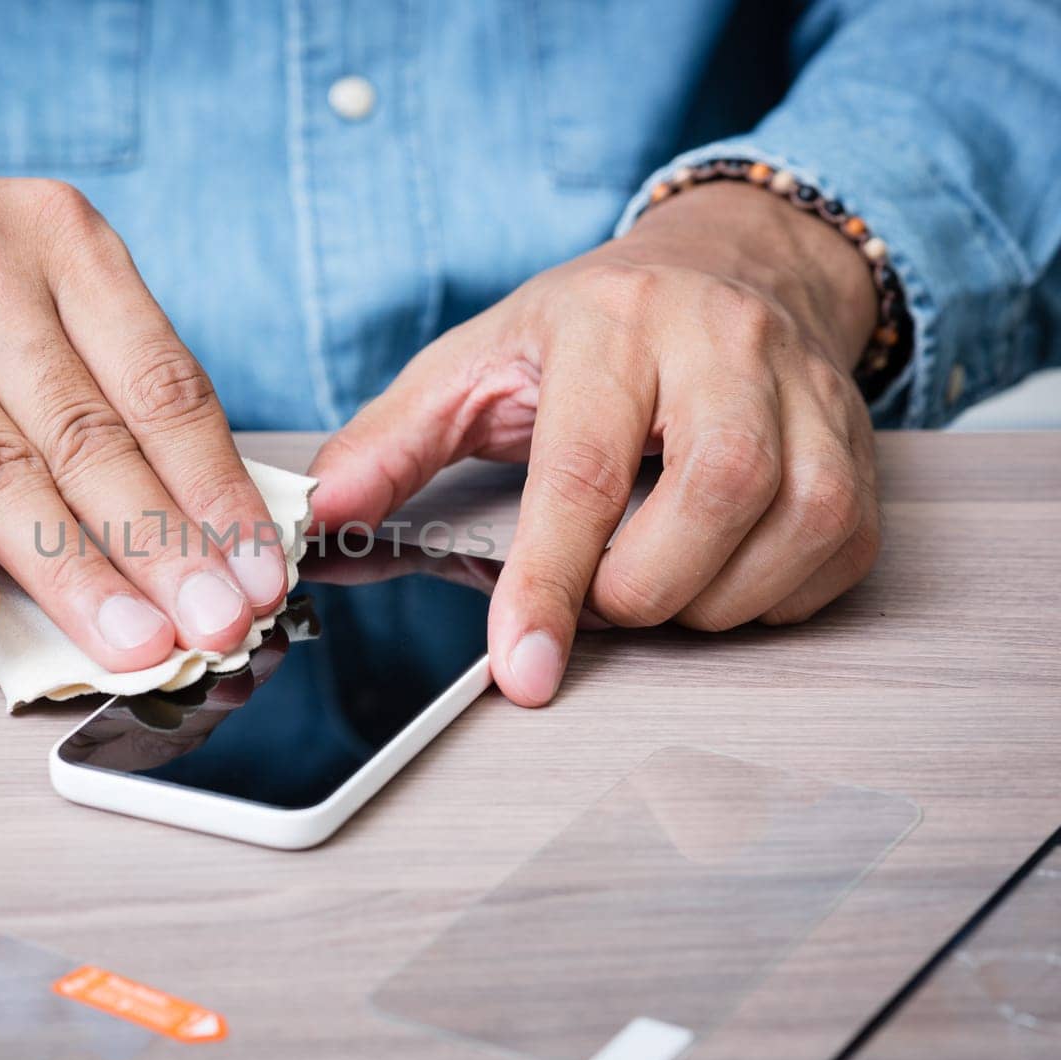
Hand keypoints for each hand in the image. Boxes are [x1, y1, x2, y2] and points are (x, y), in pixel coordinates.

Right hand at [0, 112, 286, 668]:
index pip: (161, 380)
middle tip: (216, 625)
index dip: (216, 487)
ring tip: (128, 643)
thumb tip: (187, 523)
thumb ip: (90, 380)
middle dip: (164, 545)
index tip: (259, 570)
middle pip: (88, 431)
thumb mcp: (14, 285)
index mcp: (61, 236)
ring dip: (70, 569)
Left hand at [308, 182, 882, 706]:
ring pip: (792, 530)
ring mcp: (810, 393)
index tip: (522, 666)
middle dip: (638, 589)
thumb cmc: (590, 330)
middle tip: (596, 595)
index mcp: (614, 327)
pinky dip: (769, 596)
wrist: (728, 268)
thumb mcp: (474, 364)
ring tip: (650, 579)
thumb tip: (325, 513)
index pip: (582, 470)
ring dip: (708, 599)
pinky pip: (835, 552)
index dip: (548, 582)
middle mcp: (725, 348)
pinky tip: (717, 573)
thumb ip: (391, 440)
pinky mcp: (861, 448)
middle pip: (710, 500)